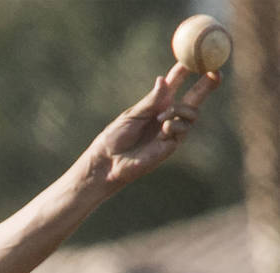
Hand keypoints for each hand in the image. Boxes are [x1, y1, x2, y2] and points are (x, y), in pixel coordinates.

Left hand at [91, 63, 219, 185]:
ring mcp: (172, 129)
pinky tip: (163, 130)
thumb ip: (151, 100)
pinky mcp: (172, 143)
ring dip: (179, 111)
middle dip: (207, 84)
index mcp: (156, 102)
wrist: (110, 161)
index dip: (186, 70)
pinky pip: (184, 129)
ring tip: (161, 118)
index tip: (196, 56)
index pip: (176, 82)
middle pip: (194, 96)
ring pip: (192, 112)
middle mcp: (167, 113)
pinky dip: (175, 125)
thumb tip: (163, 80)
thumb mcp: (133, 114)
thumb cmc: (115, 136)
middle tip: (217, 73)